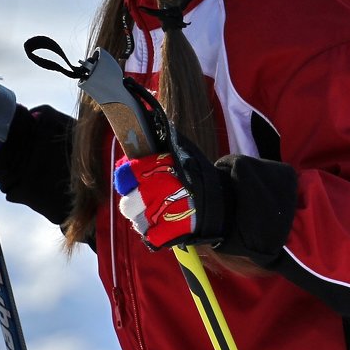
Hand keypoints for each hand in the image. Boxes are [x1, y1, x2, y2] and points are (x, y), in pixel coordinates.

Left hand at [113, 136, 231, 249]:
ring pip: (136, 220)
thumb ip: (164, 141)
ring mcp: (156, 215)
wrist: (223, 204)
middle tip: (149, 200)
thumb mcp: (183, 152)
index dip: (128, 178)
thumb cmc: (202, 175)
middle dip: (135, 202)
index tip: (133, 180)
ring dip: (145, 217)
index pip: (125, 174)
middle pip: (126, 203)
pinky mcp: (163, 234)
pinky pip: (149, 235)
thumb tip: (148, 115)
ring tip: (160, 212)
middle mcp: (151, 192)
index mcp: (153, 170)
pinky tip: (166, 224)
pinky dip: (156, 232)